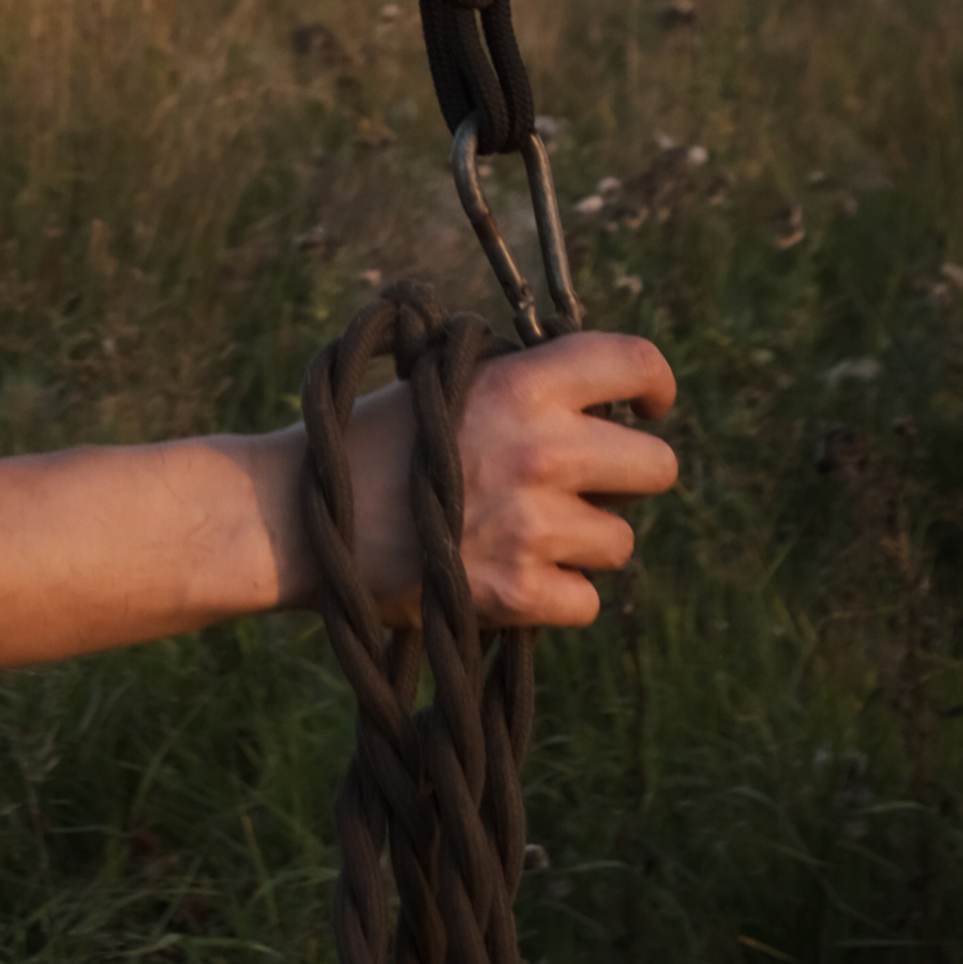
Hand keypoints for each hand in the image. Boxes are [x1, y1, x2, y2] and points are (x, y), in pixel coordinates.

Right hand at [335, 332, 678, 630]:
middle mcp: (540, 450)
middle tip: (580, 486)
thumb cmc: (371, 440)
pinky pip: (586, 602)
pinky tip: (509, 576)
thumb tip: (594, 394)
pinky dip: (555, 597)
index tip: (645, 407)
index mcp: (522, 384)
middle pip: (656, 467)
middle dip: (623, 478)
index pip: (635, 361)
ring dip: (582, 543)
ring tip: (522, 533)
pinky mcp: (518, 594)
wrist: (305, 517)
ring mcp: (533, 525)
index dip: (654, 384)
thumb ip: (518, 379)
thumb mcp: (442, 379)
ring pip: (620, 542)